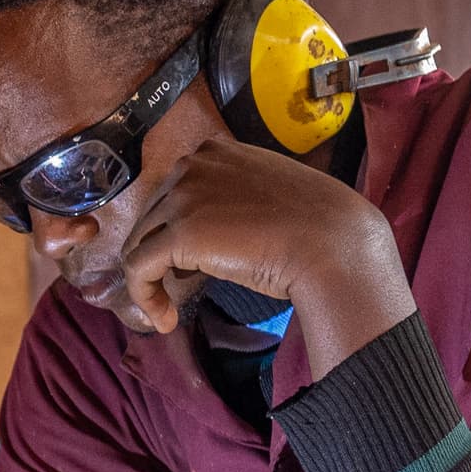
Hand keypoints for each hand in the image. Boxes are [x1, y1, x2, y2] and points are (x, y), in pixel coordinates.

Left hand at [114, 137, 410, 365]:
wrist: (332, 243)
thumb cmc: (311, 225)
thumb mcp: (263, 192)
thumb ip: (230, 196)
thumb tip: (204, 230)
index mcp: (213, 151)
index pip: (173, 193)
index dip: (174, 229)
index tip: (190, 260)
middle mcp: (192, 165)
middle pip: (152, 218)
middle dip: (161, 256)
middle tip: (180, 288)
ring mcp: (183, 196)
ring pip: (140, 244)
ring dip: (150, 281)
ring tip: (169, 311)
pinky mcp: (180, 233)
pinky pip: (138, 268)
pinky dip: (144, 298)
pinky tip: (163, 321)